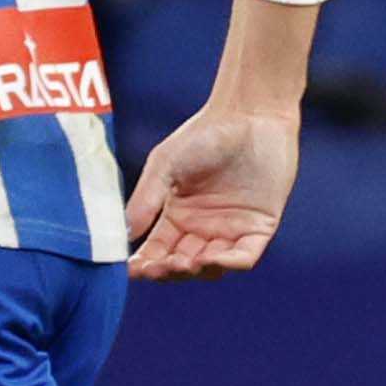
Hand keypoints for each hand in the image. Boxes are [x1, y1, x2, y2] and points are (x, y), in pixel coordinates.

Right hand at [128, 103, 298, 278]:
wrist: (249, 114)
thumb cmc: (205, 133)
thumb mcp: (165, 165)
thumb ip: (146, 199)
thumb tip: (125, 235)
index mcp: (178, 215)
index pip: (157, 250)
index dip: (144, 264)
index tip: (131, 270)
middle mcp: (203, 228)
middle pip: (182, 264)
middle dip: (167, 270)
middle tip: (157, 267)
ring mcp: (232, 229)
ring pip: (211, 266)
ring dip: (196, 270)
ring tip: (184, 262)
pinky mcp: (260, 226)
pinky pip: (245, 256)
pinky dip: (229, 263)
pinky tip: (211, 259)